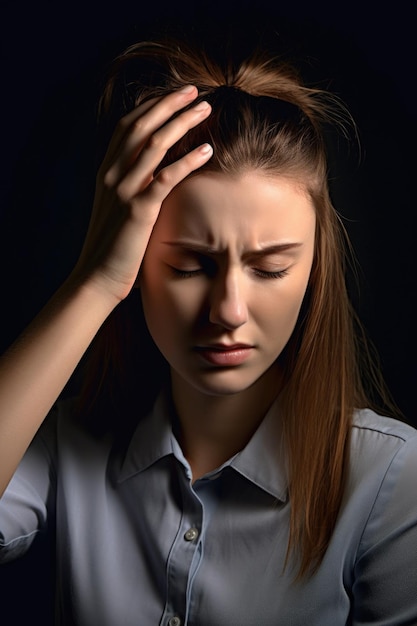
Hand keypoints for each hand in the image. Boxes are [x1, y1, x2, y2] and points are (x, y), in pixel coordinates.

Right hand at [72, 86, 211, 303]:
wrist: (97, 277)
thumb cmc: (113, 246)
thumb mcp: (118, 209)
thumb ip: (132, 187)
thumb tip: (155, 175)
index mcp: (107, 172)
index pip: (128, 126)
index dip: (152, 106)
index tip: (175, 95)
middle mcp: (113, 175)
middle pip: (141, 126)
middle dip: (169, 103)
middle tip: (195, 91)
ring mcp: (124, 191)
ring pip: (155, 144)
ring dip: (182, 122)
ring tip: (205, 110)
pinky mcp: (139, 210)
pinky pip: (166, 177)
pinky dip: (188, 161)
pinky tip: (208, 150)